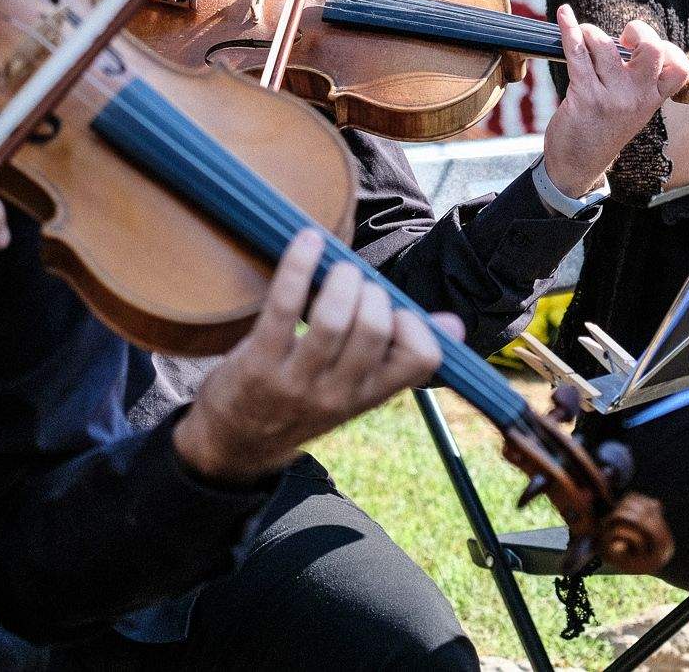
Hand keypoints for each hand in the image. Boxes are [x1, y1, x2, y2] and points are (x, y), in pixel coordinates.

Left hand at [175, 229, 455, 484]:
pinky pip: (284, 307)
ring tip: (336, 268)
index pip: (419, 361)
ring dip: (340, 279)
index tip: (397, 310)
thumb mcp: (355, 391)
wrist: (234, 445)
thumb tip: (454, 324)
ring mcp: (296, 382)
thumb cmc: (301, 402)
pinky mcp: (257, 364)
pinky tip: (306, 242)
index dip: (417, 325)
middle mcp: (337, 394)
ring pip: (333, 320)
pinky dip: (298, 266)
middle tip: (355, 282)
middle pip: (374, 329)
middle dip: (371, 291)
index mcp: (368, 397)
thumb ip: (399, 357)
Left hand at [541, 7, 688, 197]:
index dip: (667, 48)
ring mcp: (612, 97)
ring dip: (590, 32)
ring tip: (583, 36)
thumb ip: (639, 82)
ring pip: (605, 46)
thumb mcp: (633, 111)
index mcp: (653, 100)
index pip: (678, 67)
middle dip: (638, 31)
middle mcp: (638, 98)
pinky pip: (577, 53)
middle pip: (652, 49)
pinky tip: (564, 14)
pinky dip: (569, 29)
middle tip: (623, 39)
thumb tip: (630, 42)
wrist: (577, 166)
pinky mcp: (585, 96)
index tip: (644, 50)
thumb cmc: (603, 132)